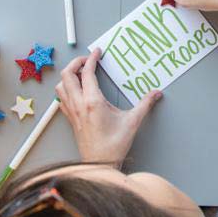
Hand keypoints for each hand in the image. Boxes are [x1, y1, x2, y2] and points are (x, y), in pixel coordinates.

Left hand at [55, 49, 161, 164]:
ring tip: (81, 73)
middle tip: (88, 60)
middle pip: (67, 74)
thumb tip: (156, 93)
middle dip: (76, 62)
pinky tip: (76, 91)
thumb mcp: (133, 121)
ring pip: (61, 86)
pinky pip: (61, 99)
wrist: (100, 164)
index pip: (87, 72)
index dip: (92, 58)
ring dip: (69, 76)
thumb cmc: (114, 145)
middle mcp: (78, 104)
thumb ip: (145, 104)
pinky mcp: (71, 120)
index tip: (98, 52)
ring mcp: (72, 112)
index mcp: (92, 102)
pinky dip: (66, 89)